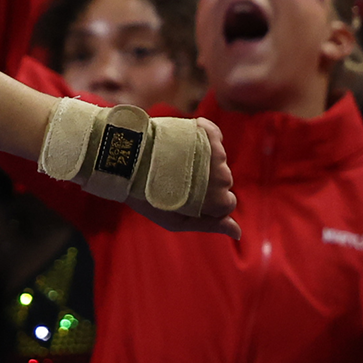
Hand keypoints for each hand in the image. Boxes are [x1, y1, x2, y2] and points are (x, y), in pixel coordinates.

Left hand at [128, 118, 241, 239]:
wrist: (125, 161)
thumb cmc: (148, 195)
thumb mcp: (176, 220)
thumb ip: (210, 225)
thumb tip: (238, 232)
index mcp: (218, 199)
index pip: (228, 202)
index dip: (209, 203)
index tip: (187, 197)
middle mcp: (222, 174)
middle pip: (224, 180)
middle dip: (205, 181)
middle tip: (176, 179)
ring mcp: (215, 151)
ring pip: (219, 158)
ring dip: (202, 159)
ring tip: (174, 162)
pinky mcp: (204, 130)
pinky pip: (214, 134)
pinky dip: (205, 137)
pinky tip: (184, 142)